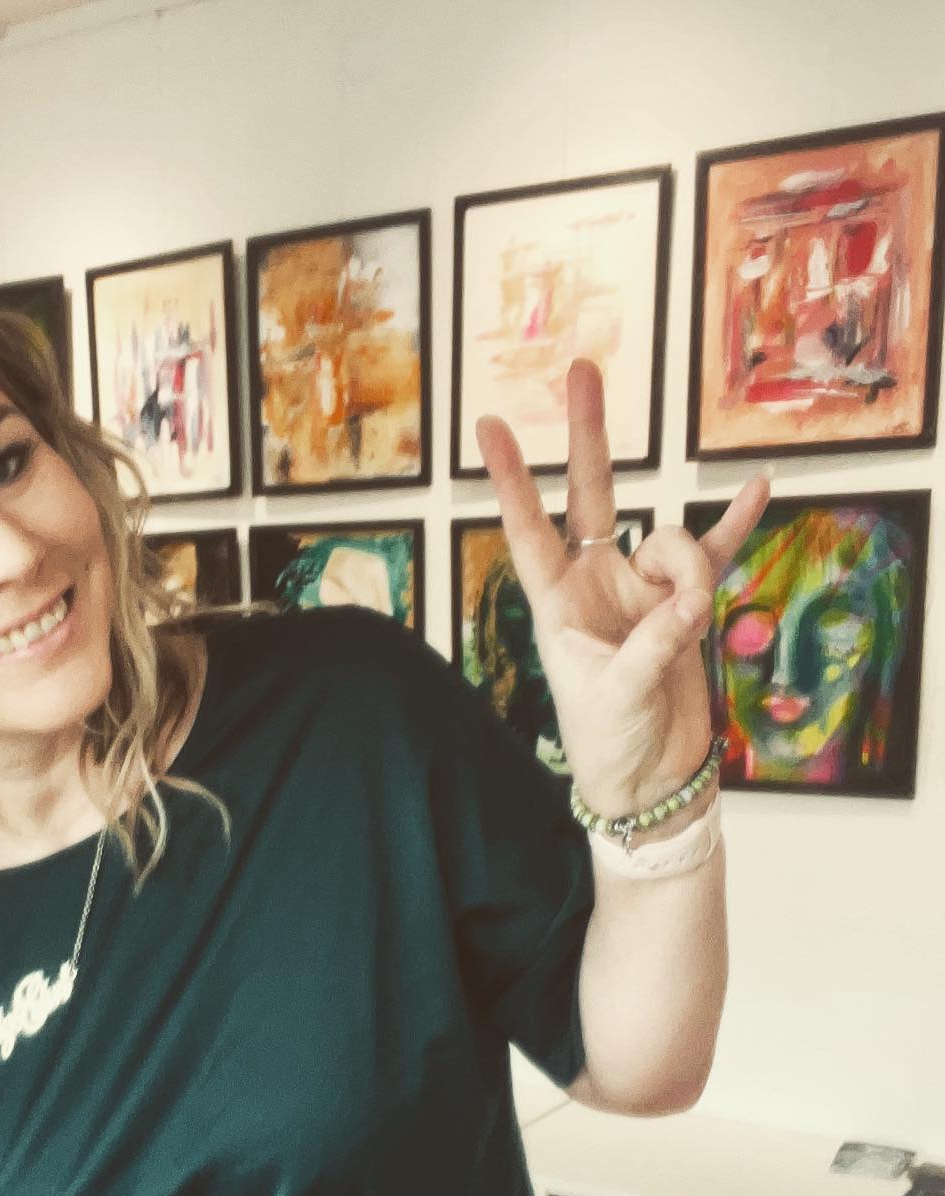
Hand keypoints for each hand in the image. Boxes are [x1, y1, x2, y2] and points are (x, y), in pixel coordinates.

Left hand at [475, 360, 769, 817]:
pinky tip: (757, 488)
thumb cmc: (611, 742)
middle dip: (588, 434)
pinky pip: (715, 554)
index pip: (529, 530)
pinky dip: (735, 524)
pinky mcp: (685, 604)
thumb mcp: (622, 693)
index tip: (487, 425)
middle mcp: (597, 584)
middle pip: (592, 494)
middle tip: (581, 369)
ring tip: (695, 618)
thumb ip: (657, 642)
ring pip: (672, 539)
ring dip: (691, 565)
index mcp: (558, 603)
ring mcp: (642, 588)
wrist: (650, 778)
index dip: (510, 479)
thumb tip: (694, 599)